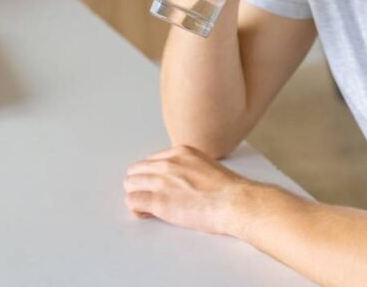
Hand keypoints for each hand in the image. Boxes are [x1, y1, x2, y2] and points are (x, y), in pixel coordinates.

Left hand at [124, 145, 260, 235]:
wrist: (236, 202)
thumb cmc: (229, 191)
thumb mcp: (207, 166)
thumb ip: (190, 169)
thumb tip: (184, 181)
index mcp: (180, 153)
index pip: (151, 161)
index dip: (152, 176)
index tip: (158, 187)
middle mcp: (168, 163)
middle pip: (136, 170)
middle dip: (140, 185)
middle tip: (149, 197)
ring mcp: (162, 181)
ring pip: (130, 184)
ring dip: (136, 195)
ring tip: (148, 207)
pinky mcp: (159, 201)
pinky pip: (132, 201)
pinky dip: (136, 209)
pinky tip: (147, 214)